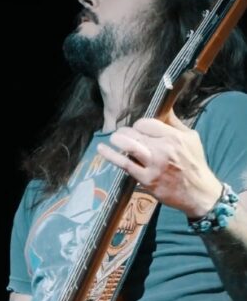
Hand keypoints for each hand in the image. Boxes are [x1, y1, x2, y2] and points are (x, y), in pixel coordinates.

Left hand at [96, 109, 221, 218]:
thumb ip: (174, 123)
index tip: (137, 129)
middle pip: (135, 133)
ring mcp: (154, 165)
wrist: (199, 193)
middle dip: (124, 131)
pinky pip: (124, 164)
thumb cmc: (194, 163)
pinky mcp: (146, 179)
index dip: (138, 124)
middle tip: (121, 134)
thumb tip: (162, 107)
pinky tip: (102, 149)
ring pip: (128, 146)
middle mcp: (164, 149)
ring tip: (113, 138)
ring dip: (116, 139)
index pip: (146, 123)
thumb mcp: (191, 138)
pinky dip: (110, 155)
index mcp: (175, 137)